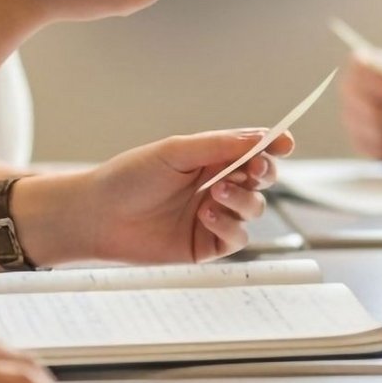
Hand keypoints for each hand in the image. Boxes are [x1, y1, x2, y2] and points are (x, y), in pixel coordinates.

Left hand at [27, 129, 294, 264]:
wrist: (97, 217)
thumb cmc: (129, 177)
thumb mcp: (176, 151)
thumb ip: (221, 145)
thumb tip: (262, 138)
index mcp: (210, 158)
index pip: (252, 149)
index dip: (273, 145)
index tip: (285, 143)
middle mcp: (216, 185)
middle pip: (261, 178)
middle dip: (263, 172)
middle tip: (252, 170)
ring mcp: (214, 216)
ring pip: (254, 208)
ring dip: (243, 199)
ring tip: (215, 195)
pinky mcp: (206, 245)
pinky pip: (238, 237)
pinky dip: (230, 225)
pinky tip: (206, 216)